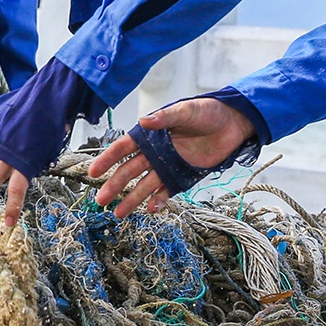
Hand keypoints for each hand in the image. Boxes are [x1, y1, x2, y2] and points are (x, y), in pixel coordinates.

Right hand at [87, 97, 253, 217]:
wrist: (232, 124)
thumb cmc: (207, 112)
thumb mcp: (185, 111)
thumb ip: (165, 118)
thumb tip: (144, 121)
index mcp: (150, 134)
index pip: (123, 148)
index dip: (107, 160)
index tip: (93, 172)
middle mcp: (155, 152)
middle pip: (129, 171)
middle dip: (114, 185)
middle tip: (101, 200)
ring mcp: (167, 166)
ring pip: (144, 185)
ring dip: (132, 199)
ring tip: (118, 214)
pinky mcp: (182, 177)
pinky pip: (166, 191)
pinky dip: (158, 200)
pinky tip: (150, 209)